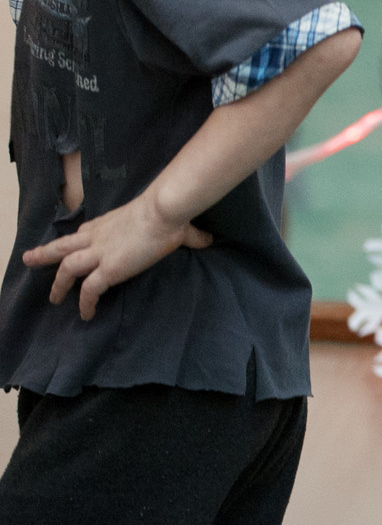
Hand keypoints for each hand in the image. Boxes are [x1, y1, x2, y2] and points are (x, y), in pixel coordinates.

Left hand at [23, 194, 212, 319]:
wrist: (163, 211)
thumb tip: (209, 240)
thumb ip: (191, 235)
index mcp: (109, 223)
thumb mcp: (176, 223)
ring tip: (54, 299)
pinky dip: (85, 303)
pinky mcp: (106, 270)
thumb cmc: (169, 213)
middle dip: (45, 254)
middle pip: (63, 246)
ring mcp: (99, 253)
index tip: (74, 243)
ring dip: (58, 284)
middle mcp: (97, 237)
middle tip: (29, 258)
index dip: (77, 239)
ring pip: (66, 269)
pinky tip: (86, 314)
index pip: (85, 231)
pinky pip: (89, 291)